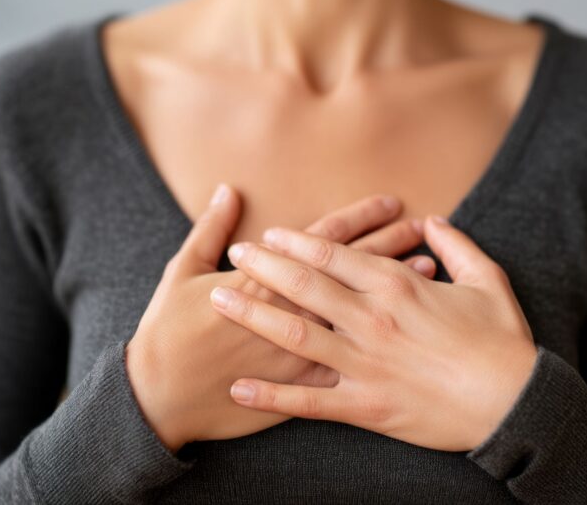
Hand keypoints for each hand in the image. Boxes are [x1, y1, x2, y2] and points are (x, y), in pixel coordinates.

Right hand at [126, 184, 437, 452]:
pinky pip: (351, 360)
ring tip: (427, 266)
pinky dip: (382, 340)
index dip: (360, 218)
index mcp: (264, 278)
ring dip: (393, 287)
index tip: (390, 201)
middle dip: (388, 243)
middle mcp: (291, 310)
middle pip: (351, 270)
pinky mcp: (300, 385)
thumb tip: (228, 191)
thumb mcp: (181, 271)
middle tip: (418, 224)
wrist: (159, 397)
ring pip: (360, 311)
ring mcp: (300, 350)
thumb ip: (210, 230)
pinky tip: (408, 325)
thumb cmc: (167, 333)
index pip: (323, 239)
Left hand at [210, 215, 537, 451]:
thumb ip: (458, 246)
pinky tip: (239, 387)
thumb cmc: (503, 341)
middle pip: (304, 285)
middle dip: (263, 266)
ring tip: (219, 301)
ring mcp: (365, 363)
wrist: (517, 404)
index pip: (334, 254)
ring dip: (253, 315)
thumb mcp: (488, 281)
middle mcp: (373, 319)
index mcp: (398, 286)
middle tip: (234, 255)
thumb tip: (435, 221)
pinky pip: (308, 400)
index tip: (269, 234)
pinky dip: (271, 394)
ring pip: (295, 334)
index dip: (296, 241)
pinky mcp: (366, 405)